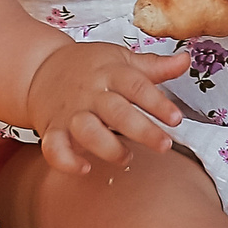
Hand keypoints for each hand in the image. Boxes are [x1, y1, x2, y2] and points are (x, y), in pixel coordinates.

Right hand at [20, 39, 188, 175]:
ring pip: (87, 130)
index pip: (137, 86)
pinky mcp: (52, 129)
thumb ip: (154, 66)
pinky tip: (84, 168)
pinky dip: (67, 160)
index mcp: (110, 73)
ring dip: (107, 147)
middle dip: (142, 130)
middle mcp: (91, 93)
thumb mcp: (121, 59)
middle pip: (116, 111)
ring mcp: (70, 112)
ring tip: (127, 158)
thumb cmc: (88, 66)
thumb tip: (186, 60)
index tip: (176, 118)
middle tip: (164, 145)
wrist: (41, 67)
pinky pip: (54, 147)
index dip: (157, 103)